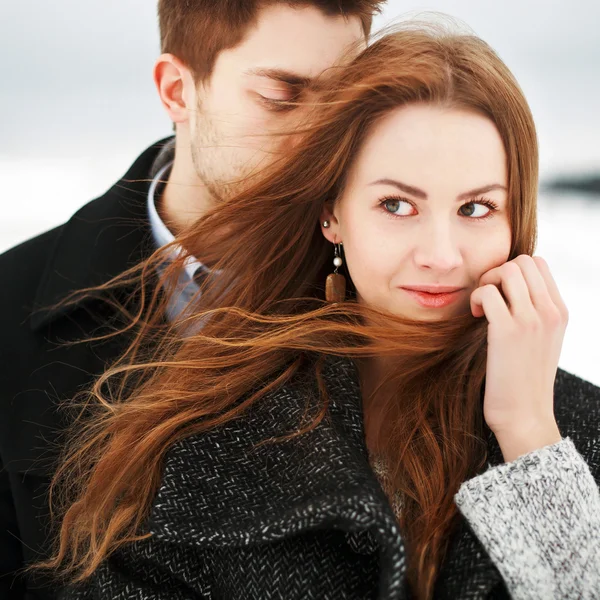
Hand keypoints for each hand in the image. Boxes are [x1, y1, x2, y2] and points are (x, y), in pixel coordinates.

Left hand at [470, 255, 567, 459]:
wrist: (525, 415)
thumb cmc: (525, 379)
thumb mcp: (542, 341)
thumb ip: (535, 314)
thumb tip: (511, 291)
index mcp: (560, 312)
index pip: (539, 264)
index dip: (513, 271)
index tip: (501, 294)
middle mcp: (550, 312)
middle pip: (523, 261)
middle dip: (498, 272)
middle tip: (488, 297)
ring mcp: (531, 320)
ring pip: (507, 270)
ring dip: (486, 282)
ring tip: (481, 307)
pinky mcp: (507, 331)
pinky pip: (487, 292)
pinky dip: (476, 298)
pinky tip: (475, 316)